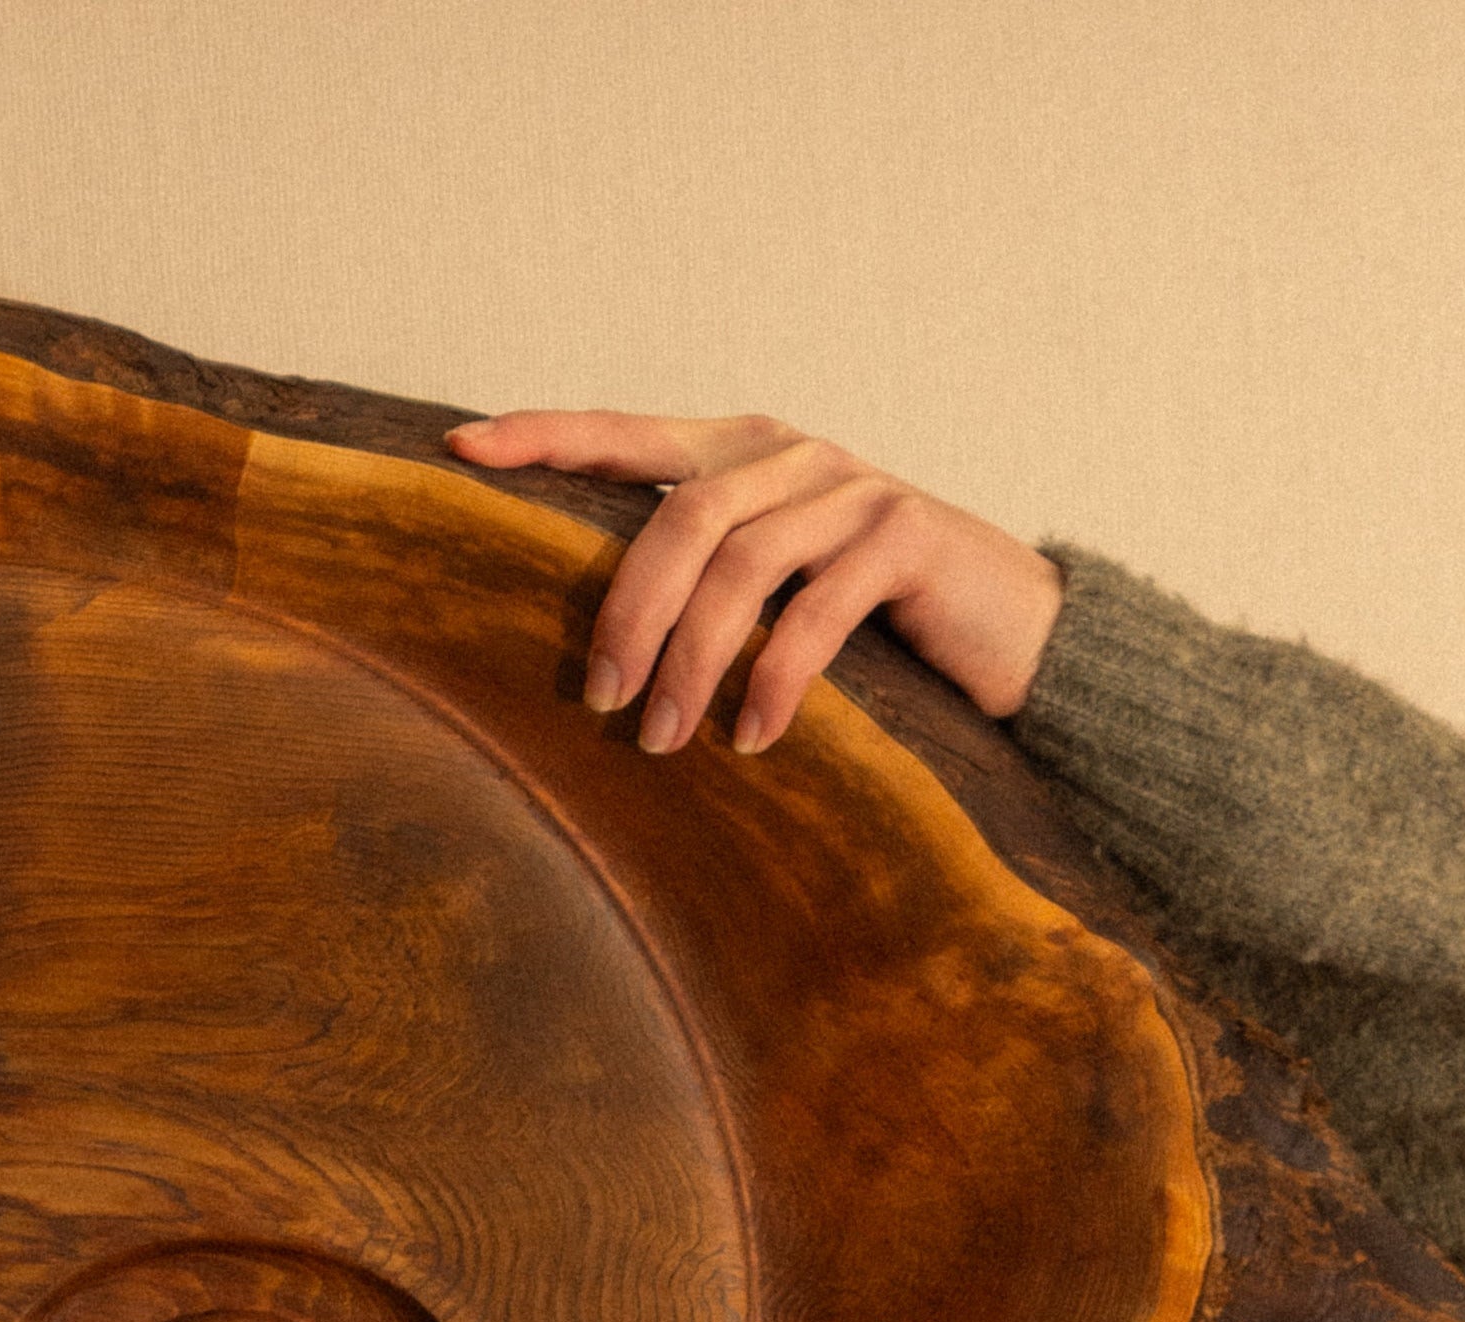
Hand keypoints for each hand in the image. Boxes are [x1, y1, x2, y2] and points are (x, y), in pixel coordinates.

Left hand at [443, 407, 1062, 745]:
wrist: (1002, 630)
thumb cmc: (862, 626)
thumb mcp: (765, 594)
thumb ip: (692, 585)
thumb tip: (581, 653)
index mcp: (739, 454)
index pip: (624, 437)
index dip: (545, 436)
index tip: (463, 452)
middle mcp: (790, 454)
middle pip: (680, 516)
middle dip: (627, 611)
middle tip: (596, 701)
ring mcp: (852, 488)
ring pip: (742, 564)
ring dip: (692, 661)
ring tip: (659, 741)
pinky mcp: (906, 537)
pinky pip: (820, 609)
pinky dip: (777, 678)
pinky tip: (751, 740)